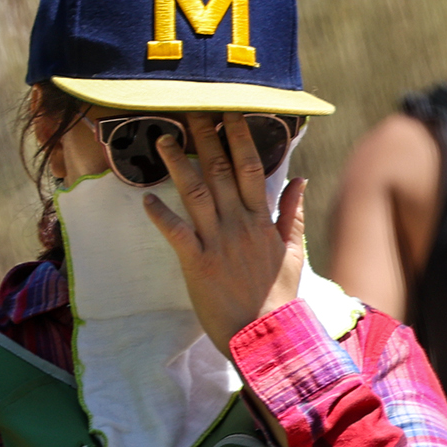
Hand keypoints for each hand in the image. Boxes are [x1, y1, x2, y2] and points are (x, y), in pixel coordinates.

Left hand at [143, 113, 307, 345]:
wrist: (267, 336)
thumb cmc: (278, 297)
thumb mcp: (293, 253)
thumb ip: (292, 214)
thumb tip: (301, 178)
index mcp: (261, 220)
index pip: (251, 167)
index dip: (239, 136)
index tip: (229, 112)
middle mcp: (239, 225)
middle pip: (220, 171)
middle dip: (206, 137)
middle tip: (191, 109)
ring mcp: (218, 243)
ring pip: (196, 193)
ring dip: (178, 164)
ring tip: (163, 139)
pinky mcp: (198, 264)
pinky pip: (176, 234)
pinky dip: (161, 215)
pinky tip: (146, 198)